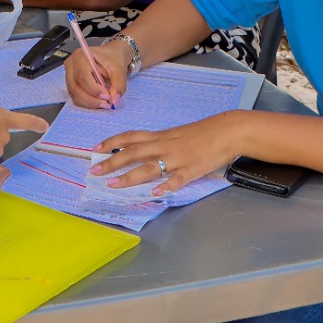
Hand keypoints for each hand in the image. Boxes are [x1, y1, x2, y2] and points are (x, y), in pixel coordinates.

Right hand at [64, 37, 132, 109]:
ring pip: (74, 94)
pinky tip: (98, 101)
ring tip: (104, 104)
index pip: (82, 76)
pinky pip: (76, 96)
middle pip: (75, 87)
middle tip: (107, 104)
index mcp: (81, 56)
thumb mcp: (120, 69)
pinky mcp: (71, 82)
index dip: (94, 90)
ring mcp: (69, 74)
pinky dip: (87, 102)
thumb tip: (114, 101)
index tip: (108, 97)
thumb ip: (118, 85)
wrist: (111, 54)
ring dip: (89, 103)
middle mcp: (71, 64)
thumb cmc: (113, 58)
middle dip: (91, 100)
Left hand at [92, 113, 242, 195]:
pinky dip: (165, 185)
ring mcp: (178, 158)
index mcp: (161, 137)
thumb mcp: (177, 134)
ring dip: (130, 176)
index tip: (95, 149)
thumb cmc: (203, 132)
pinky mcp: (192, 169)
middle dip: (112, 162)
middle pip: (133, 153)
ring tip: (114, 184)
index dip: (111, 143)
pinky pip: (177, 178)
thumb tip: (144, 150)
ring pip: (150, 166)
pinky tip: (155, 192)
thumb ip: (160, 142)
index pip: (130, 138)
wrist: (228, 130)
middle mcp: (165, 146)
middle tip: (95, 172)